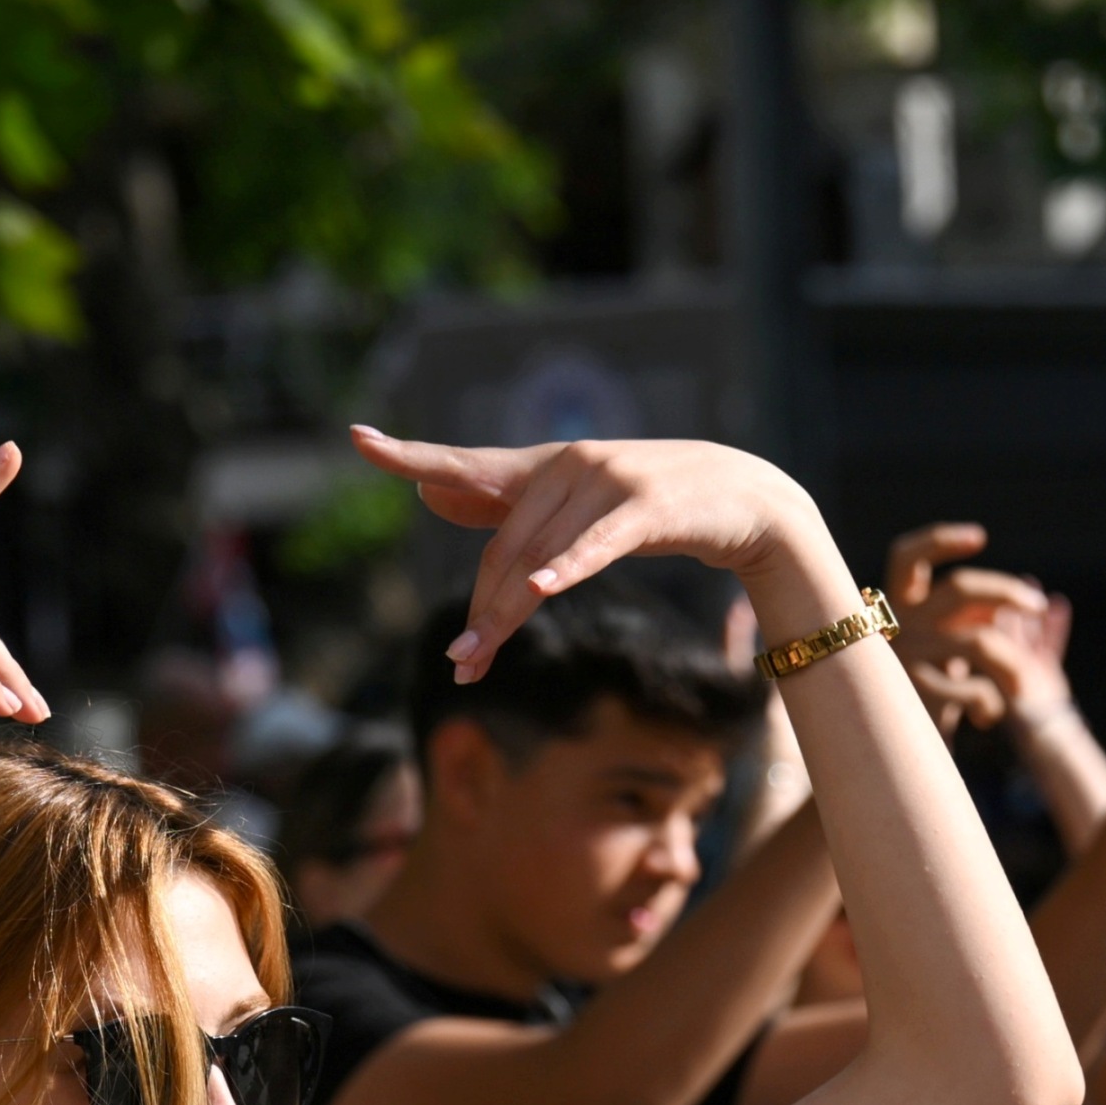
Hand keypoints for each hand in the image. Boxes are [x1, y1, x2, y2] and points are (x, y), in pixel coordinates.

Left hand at [354, 428, 834, 680]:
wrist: (746, 497)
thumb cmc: (656, 506)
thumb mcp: (574, 503)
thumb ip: (502, 499)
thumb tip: (431, 493)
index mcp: (545, 466)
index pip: (469, 463)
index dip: (412, 454)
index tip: (358, 440)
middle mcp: (568, 465)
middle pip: (505, 546)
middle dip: (480, 608)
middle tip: (459, 663)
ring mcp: (608, 482)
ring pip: (539, 557)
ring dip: (506, 613)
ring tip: (474, 659)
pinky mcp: (647, 507)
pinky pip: (596, 546)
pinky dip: (568, 567)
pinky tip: (541, 589)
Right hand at [882, 524, 1058, 732]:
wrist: (885, 757)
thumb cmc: (921, 697)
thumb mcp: (941, 651)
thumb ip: (967, 619)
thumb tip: (1011, 596)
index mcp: (895, 610)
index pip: (907, 557)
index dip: (941, 540)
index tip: (980, 538)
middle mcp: (896, 628)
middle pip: (961, 588)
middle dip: (1006, 591)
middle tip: (1037, 606)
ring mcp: (905, 661)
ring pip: (981, 642)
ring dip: (1013, 665)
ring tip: (1021, 689)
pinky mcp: (915, 698)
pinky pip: (977, 690)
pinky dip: (991, 704)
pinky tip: (985, 718)